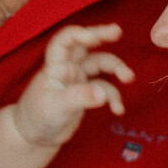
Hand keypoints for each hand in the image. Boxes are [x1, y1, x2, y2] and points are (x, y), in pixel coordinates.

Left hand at [11, 23, 133, 147]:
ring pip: (100, 65)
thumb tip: (103, 94)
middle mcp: (68, 67)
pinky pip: (105, 89)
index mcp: (56, 65)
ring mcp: (78, 79)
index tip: (94, 38)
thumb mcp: (58, 106)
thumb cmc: (38, 116)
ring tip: (129, 78)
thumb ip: (80, 98)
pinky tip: (118, 110)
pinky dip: (114, 97)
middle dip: (102, 36)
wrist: (37, 136)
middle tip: (118, 31)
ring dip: (116, 69)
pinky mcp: (87, 93)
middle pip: (86, 45)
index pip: (65, 41)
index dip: (79, 34)